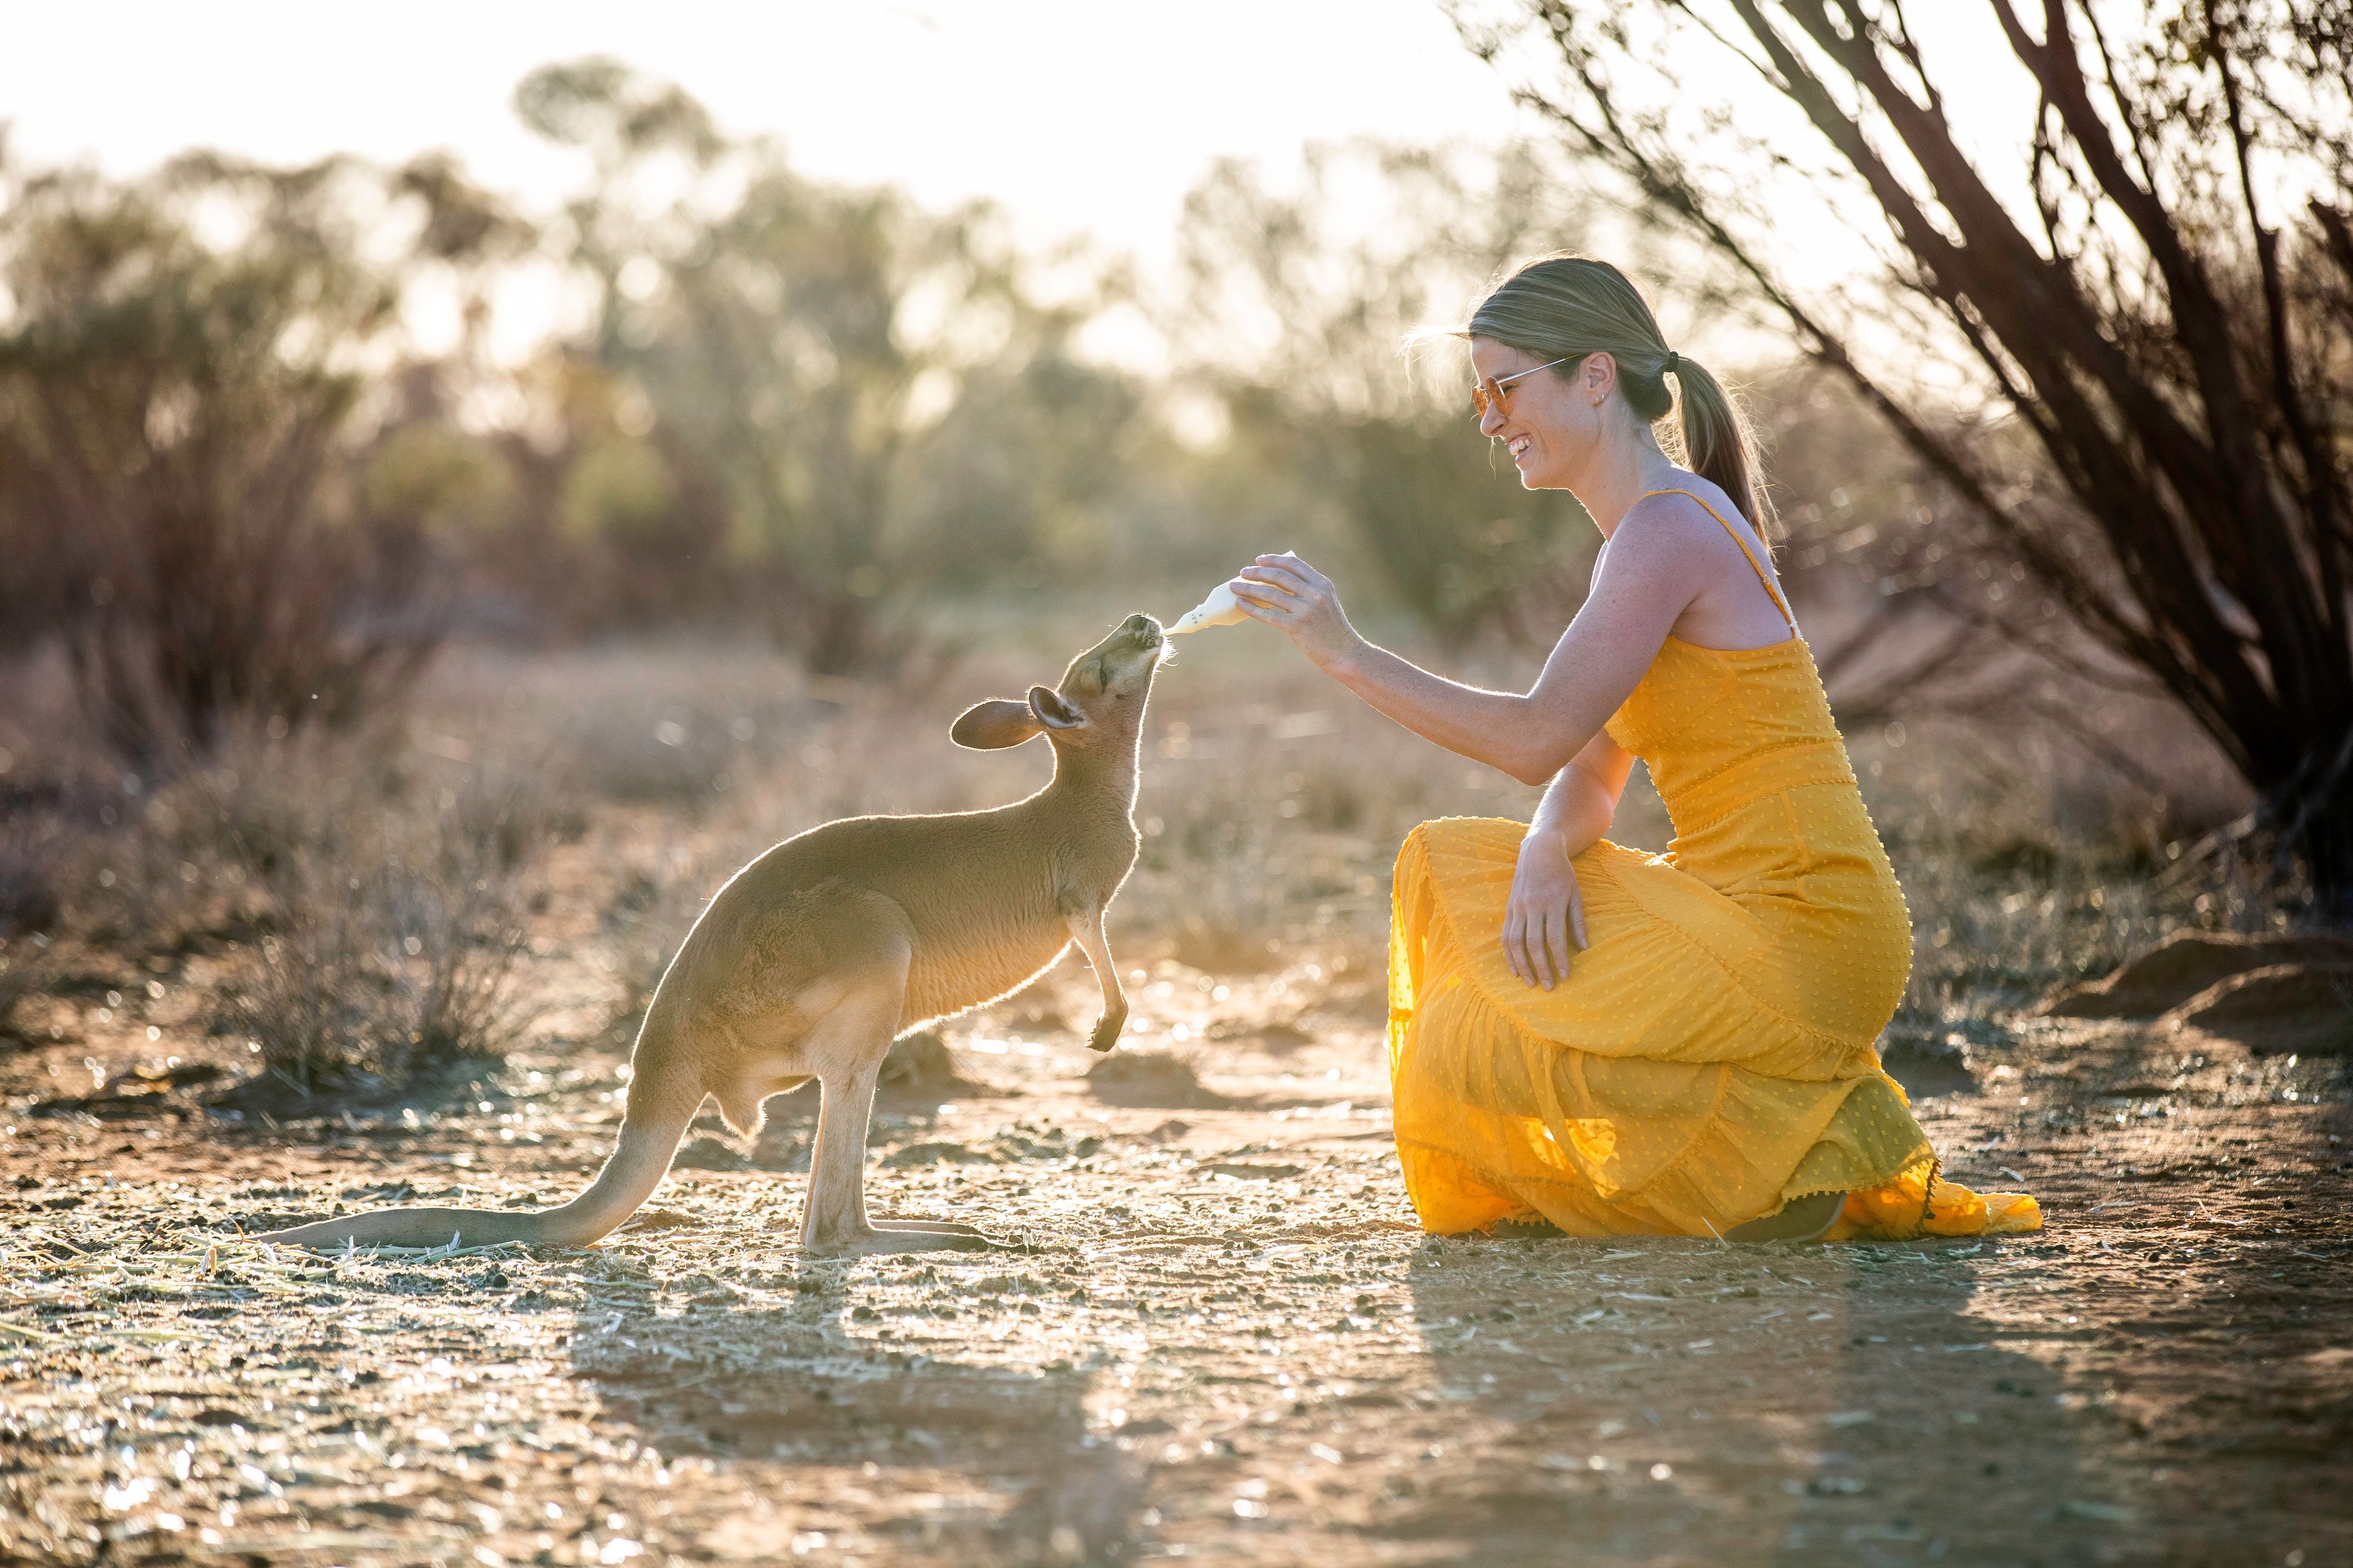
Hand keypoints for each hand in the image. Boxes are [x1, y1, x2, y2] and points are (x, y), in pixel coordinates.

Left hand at [1228, 554, 1364, 669]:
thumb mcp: (1326, 601)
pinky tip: (1240, 604)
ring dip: (1248, 588)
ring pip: (1269, 593)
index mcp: (1322, 584)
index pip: (1293, 564)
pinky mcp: (1296, 626)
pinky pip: (1268, 614)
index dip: (1274, 559)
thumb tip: (1280, 579)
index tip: (1259, 560)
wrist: (1343, 652)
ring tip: (1234, 587)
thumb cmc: (1332, 628)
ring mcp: (1305, 610)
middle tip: (1242, 572)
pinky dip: (1251, 607)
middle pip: (1278, 575)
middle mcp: (1314, 593)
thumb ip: (1309, 589)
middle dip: (1257, 572)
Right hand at [1502, 830, 1587, 989]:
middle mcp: (1533, 905)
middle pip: (1534, 943)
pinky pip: (1505, 935)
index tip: (1565, 976)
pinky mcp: (1509, 908)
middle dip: (1541, 968)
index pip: (1555, 937)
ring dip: (1522, 965)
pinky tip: (1514, 969)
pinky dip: (1508, 954)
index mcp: (1553, 901)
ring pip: (1515, 942)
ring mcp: (1518, 907)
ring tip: (1530, 982)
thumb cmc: (1562, 874)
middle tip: (1548, 987)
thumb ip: (1578, 922)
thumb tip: (1584, 948)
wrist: (1538, 851)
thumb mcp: (1575, 894)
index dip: (1560, 959)